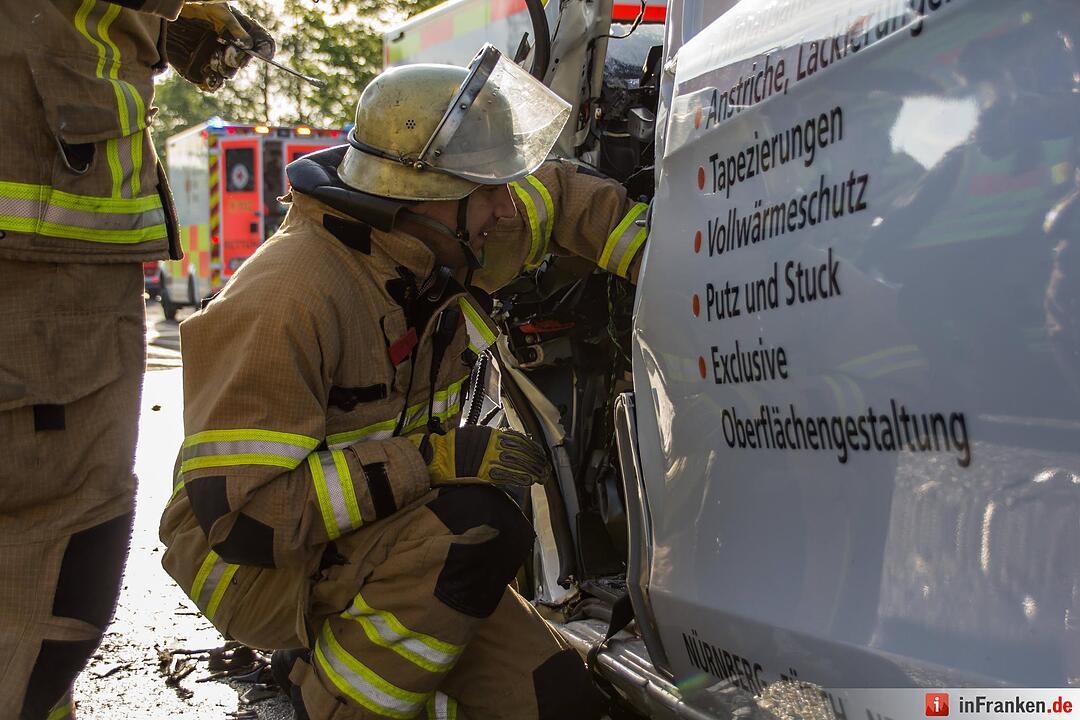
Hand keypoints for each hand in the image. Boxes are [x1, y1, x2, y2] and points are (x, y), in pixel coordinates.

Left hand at [168, 4, 274, 91]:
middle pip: (242, 62)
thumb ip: (232, 25)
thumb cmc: (193, 4)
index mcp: (234, 30)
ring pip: (227, 74)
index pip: (259, 44)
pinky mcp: (195, 69)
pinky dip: (212, 83)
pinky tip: (208, 77)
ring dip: (224, 70)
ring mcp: (210, 57)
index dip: (264, 50)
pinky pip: (210, 83)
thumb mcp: (216, 8)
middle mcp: (225, 45)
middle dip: (237, 60)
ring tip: (213, 59)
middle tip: (228, 53)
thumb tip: (249, 44)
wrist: (161, 8)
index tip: (263, 53)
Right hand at [409, 426, 551, 487]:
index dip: (532, 448)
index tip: (540, 454)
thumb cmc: (455, 446)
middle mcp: (494, 445)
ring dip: (533, 470)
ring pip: (519, 464)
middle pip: (522, 452)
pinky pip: (508, 475)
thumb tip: (508, 442)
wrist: (439, 457)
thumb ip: (493, 438)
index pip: (520, 440)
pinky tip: (530, 481)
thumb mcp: (476, 435)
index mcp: (492, 435)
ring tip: (542, 475)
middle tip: (546, 467)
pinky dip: (521, 478)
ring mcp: (491, 459)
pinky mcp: (486, 472)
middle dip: (536, 460)